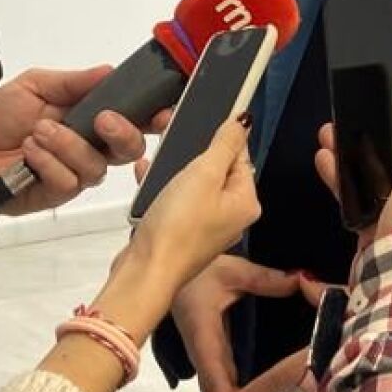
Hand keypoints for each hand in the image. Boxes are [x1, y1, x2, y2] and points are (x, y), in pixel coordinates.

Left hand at [0, 65, 153, 217]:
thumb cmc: (3, 117)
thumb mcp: (35, 86)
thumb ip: (72, 82)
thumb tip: (108, 71)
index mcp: (92, 117)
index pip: (134, 118)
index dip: (154, 117)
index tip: (161, 112)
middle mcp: (92, 147)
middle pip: (130, 149)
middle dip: (123, 134)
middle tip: (101, 120)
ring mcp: (77, 172)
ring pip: (96, 166)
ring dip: (67, 145)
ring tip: (37, 132)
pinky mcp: (60, 193)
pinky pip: (68, 180)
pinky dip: (48, 162)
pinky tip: (30, 154)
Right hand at [128, 115, 260, 286]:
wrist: (145, 271)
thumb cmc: (177, 230)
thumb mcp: (203, 174)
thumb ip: (225, 144)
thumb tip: (243, 120)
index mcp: (246, 203)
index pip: (241, 155)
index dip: (221, 138)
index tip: (202, 126)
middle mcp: (230, 216)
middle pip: (218, 169)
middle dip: (194, 155)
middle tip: (175, 145)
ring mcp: (206, 225)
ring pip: (194, 184)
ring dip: (175, 171)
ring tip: (158, 163)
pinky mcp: (183, 232)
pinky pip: (177, 200)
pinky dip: (163, 189)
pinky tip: (148, 180)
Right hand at [170, 254, 299, 391]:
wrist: (167, 269)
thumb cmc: (199, 270)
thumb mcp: (231, 270)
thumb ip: (265, 279)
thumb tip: (299, 281)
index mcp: (205, 337)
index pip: (216, 376)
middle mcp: (204, 355)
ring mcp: (207, 360)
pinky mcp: (212, 360)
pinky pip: (221, 391)